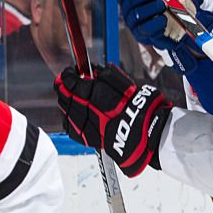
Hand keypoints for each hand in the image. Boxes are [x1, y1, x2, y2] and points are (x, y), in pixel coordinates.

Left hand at [55, 63, 171, 176]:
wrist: (151, 136)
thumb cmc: (145, 110)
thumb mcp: (130, 86)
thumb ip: (109, 77)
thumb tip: (94, 71)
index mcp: (105, 99)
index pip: (78, 85)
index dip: (69, 77)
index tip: (68, 73)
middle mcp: (97, 115)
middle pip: (71, 99)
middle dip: (64, 89)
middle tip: (62, 82)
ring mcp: (93, 129)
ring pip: (69, 114)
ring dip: (64, 103)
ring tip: (64, 96)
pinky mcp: (93, 140)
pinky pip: (73, 130)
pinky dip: (68, 120)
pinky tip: (68, 115)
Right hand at [117, 0, 211, 54]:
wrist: (184, 23)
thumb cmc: (174, 1)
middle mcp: (129, 11)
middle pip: (130, 1)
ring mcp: (136, 25)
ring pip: (137, 14)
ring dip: (153, 7)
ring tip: (163, 5)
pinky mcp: (144, 36)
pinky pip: (147, 29)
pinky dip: (157, 22)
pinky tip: (164, 19)